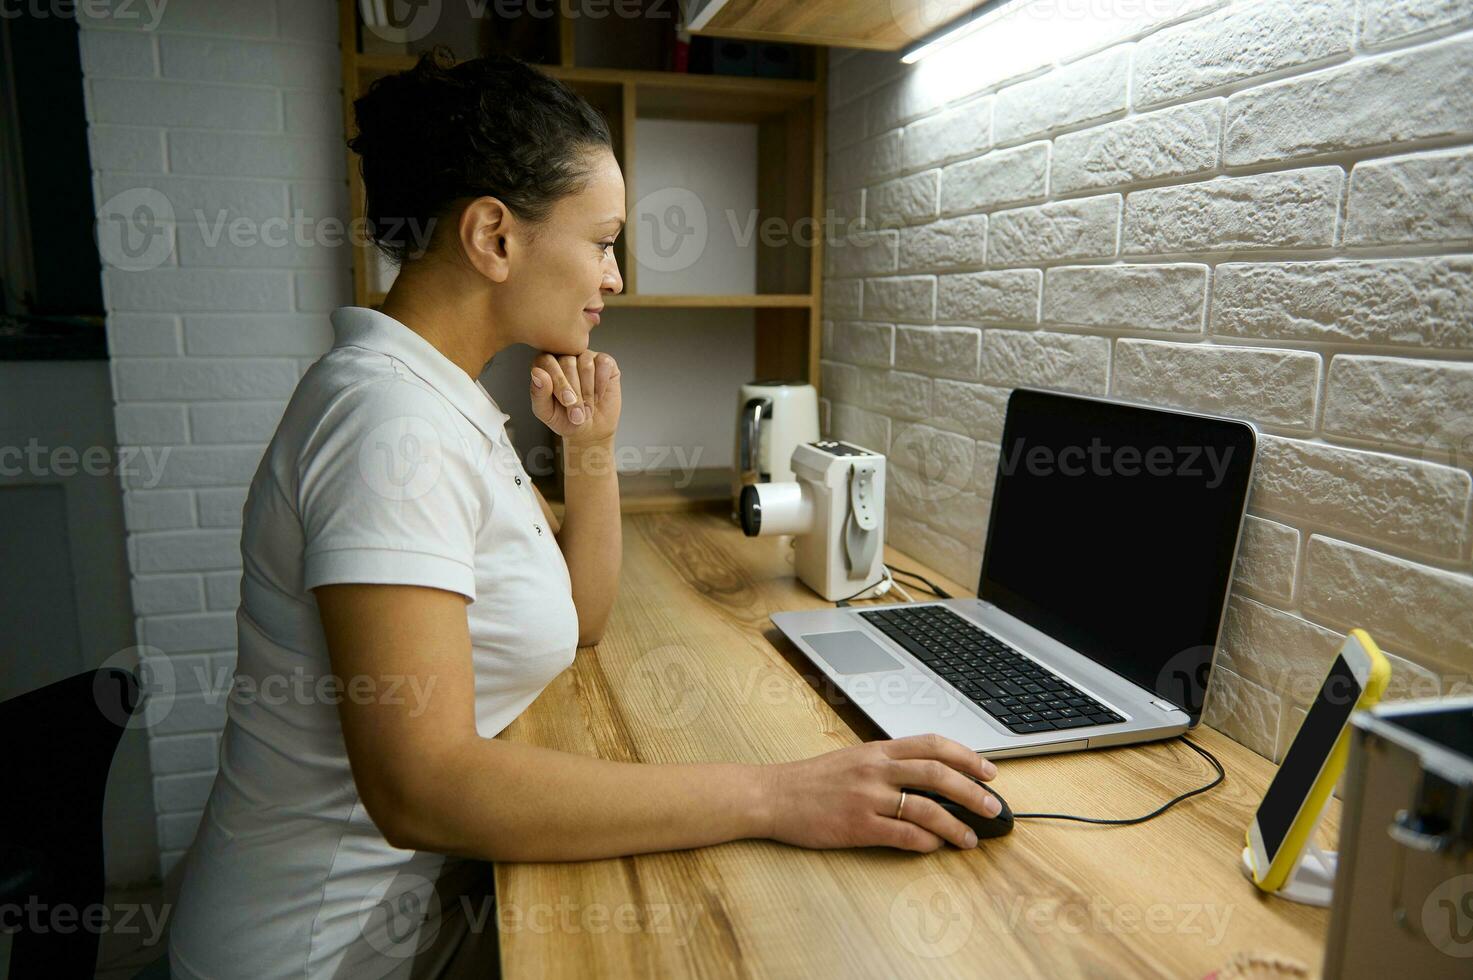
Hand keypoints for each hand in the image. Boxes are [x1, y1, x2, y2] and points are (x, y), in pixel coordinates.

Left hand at [530, 350, 620, 445]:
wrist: (591, 429)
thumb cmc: (565, 419)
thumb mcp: (547, 413)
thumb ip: (538, 393)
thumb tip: (537, 373)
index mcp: (545, 365)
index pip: (546, 361)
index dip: (558, 381)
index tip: (566, 401)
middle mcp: (565, 356)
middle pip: (568, 362)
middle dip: (574, 392)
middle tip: (577, 413)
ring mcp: (585, 357)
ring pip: (586, 364)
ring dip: (588, 391)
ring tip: (587, 408)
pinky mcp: (604, 361)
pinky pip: (603, 364)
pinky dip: (601, 384)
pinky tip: (598, 396)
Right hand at [758, 733, 1000, 851]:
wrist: (775, 795)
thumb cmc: (814, 781)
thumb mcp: (854, 760)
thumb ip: (889, 766)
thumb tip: (931, 781)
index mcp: (878, 750)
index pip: (932, 745)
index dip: (967, 756)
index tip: (990, 771)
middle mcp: (876, 769)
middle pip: (937, 774)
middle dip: (972, 792)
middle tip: (993, 807)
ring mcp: (867, 797)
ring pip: (926, 807)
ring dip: (955, 825)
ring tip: (971, 839)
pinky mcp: (857, 826)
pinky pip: (902, 833)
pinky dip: (925, 842)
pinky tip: (934, 847)